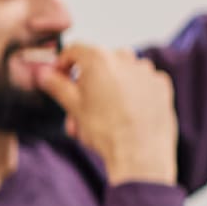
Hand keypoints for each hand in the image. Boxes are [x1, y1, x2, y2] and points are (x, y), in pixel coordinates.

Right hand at [33, 45, 178, 185]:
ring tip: (101, 117)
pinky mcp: (162, 85)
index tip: (58, 78)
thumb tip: (43, 74)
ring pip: (121, 73)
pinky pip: (142, 83)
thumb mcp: (73, 107)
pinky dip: (133, 93)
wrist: (140, 154)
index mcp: (99, 58)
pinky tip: (128, 114)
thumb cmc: (105, 131)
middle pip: (98, 63)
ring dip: (109, 88)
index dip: (62, 64)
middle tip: (78, 110)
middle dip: (86, 84)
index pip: (74, 50)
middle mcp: (126, 58)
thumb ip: (56, 85)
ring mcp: (147, 71)